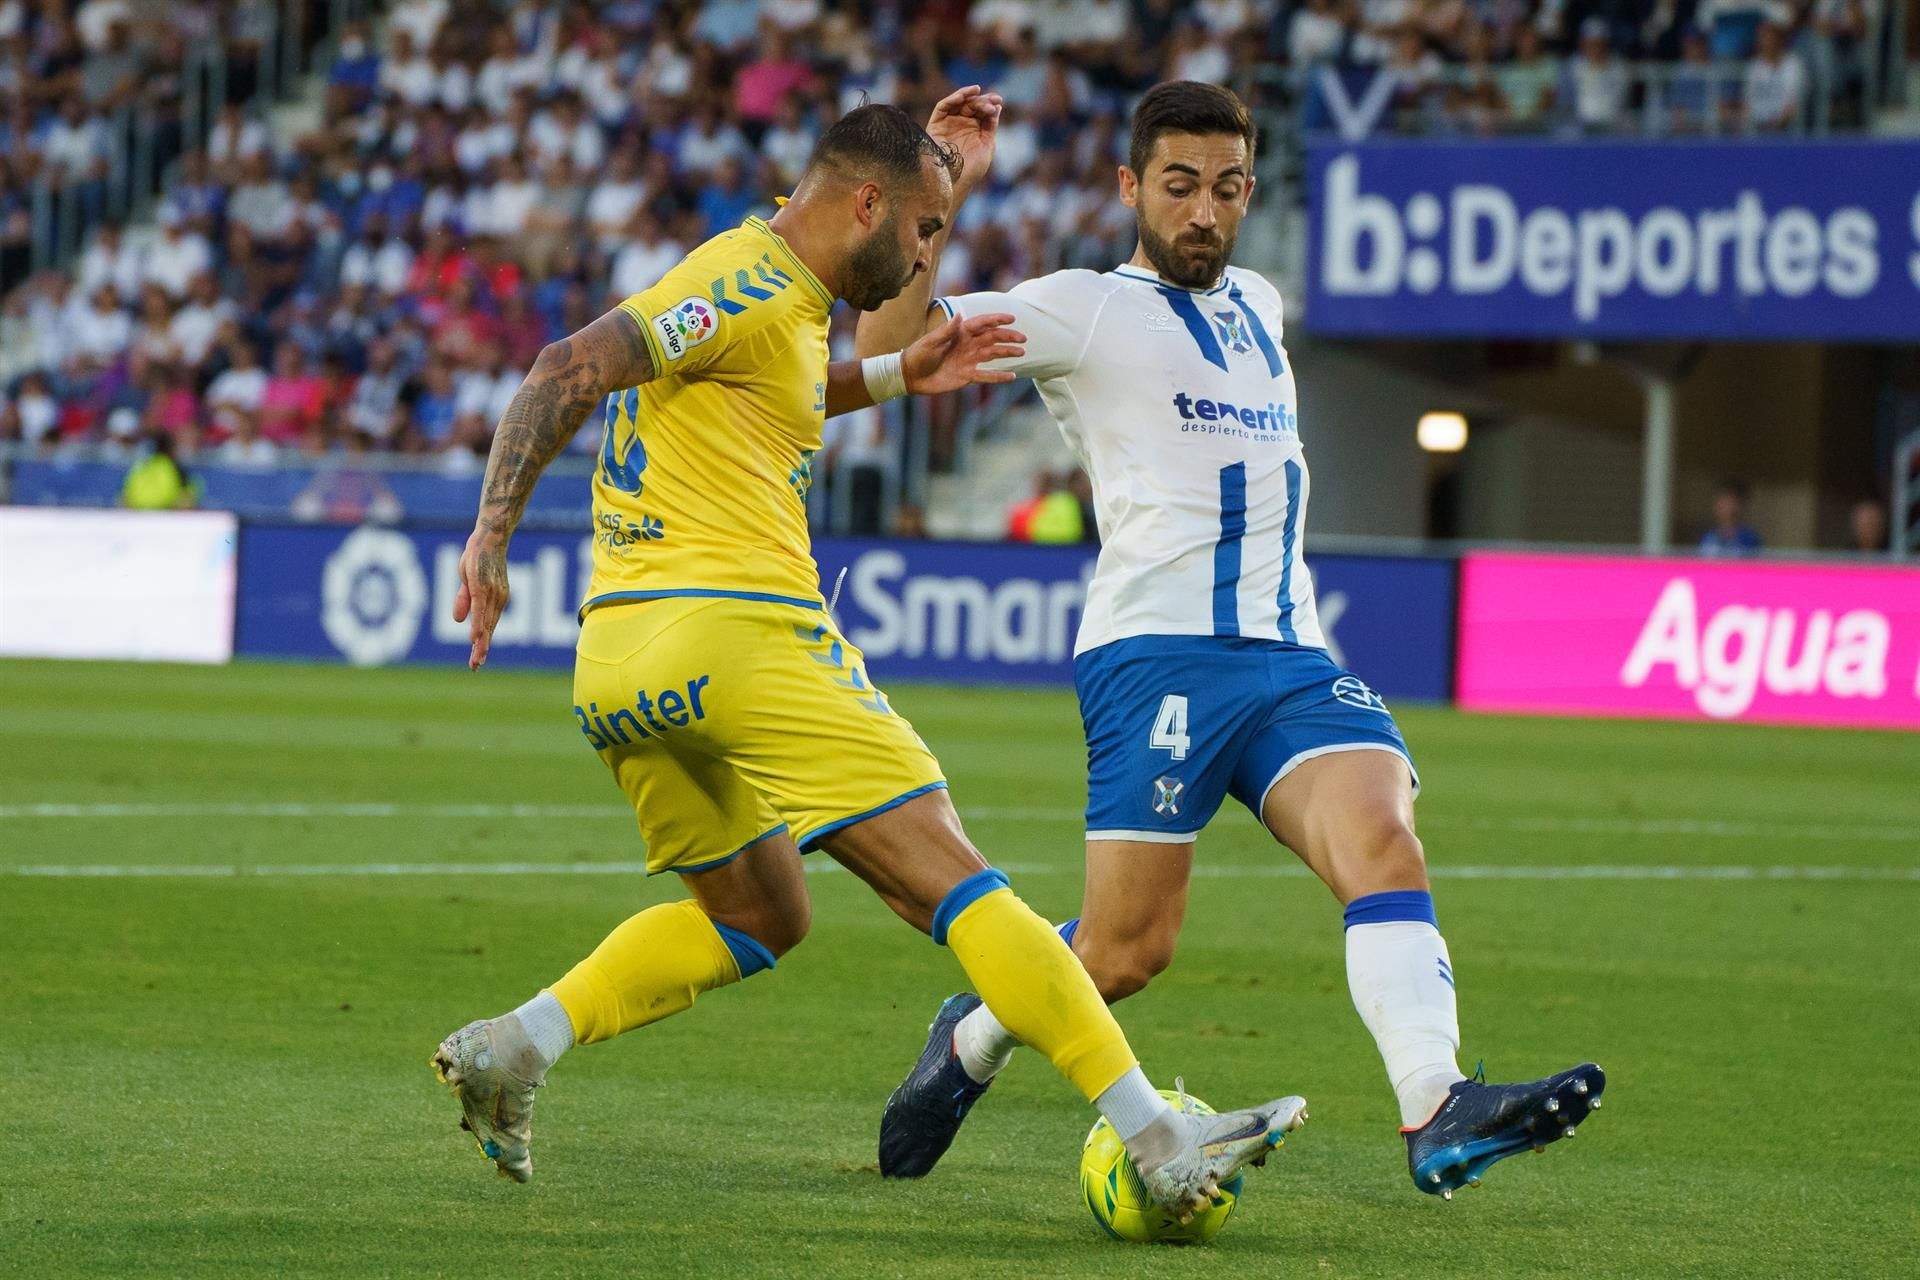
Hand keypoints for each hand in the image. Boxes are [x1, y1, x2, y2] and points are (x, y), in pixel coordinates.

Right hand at [452, 528, 509, 669]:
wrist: (489, 537)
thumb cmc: (479, 558)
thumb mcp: (468, 582)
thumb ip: (464, 601)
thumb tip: (458, 621)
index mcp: (495, 601)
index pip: (488, 627)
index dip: (481, 645)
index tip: (476, 662)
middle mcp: (497, 600)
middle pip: (488, 629)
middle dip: (481, 649)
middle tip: (475, 667)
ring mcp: (492, 593)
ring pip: (485, 622)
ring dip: (481, 642)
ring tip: (477, 659)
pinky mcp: (483, 586)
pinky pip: (480, 609)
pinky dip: (478, 624)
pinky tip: (475, 637)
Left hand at [901, 312, 1024, 394]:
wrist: (911, 376)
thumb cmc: (918, 354)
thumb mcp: (930, 341)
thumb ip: (946, 330)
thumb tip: (960, 316)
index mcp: (960, 333)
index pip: (982, 324)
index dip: (996, 320)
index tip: (1011, 318)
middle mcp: (967, 345)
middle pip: (992, 338)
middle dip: (1007, 337)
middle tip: (1023, 338)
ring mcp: (968, 360)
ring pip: (992, 354)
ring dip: (1007, 353)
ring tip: (1021, 352)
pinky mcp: (967, 376)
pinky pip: (986, 376)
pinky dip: (998, 376)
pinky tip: (1012, 376)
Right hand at [927, 85, 1000, 194]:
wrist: (955, 181)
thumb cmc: (972, 168)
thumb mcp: (987, 145)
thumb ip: (991, 126)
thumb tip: (997, 107)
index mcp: (974, 130)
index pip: (982, 111)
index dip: (990, 104)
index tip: (999, 101)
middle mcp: (961, 125)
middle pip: (971, 105)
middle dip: (982, 100)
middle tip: (992, 100)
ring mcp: (948, 124)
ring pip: (957, 103)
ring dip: (967, 96)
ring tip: (977, 91)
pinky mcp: (936, 125)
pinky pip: (942, 108)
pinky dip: (951, 100)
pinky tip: (962, 97)